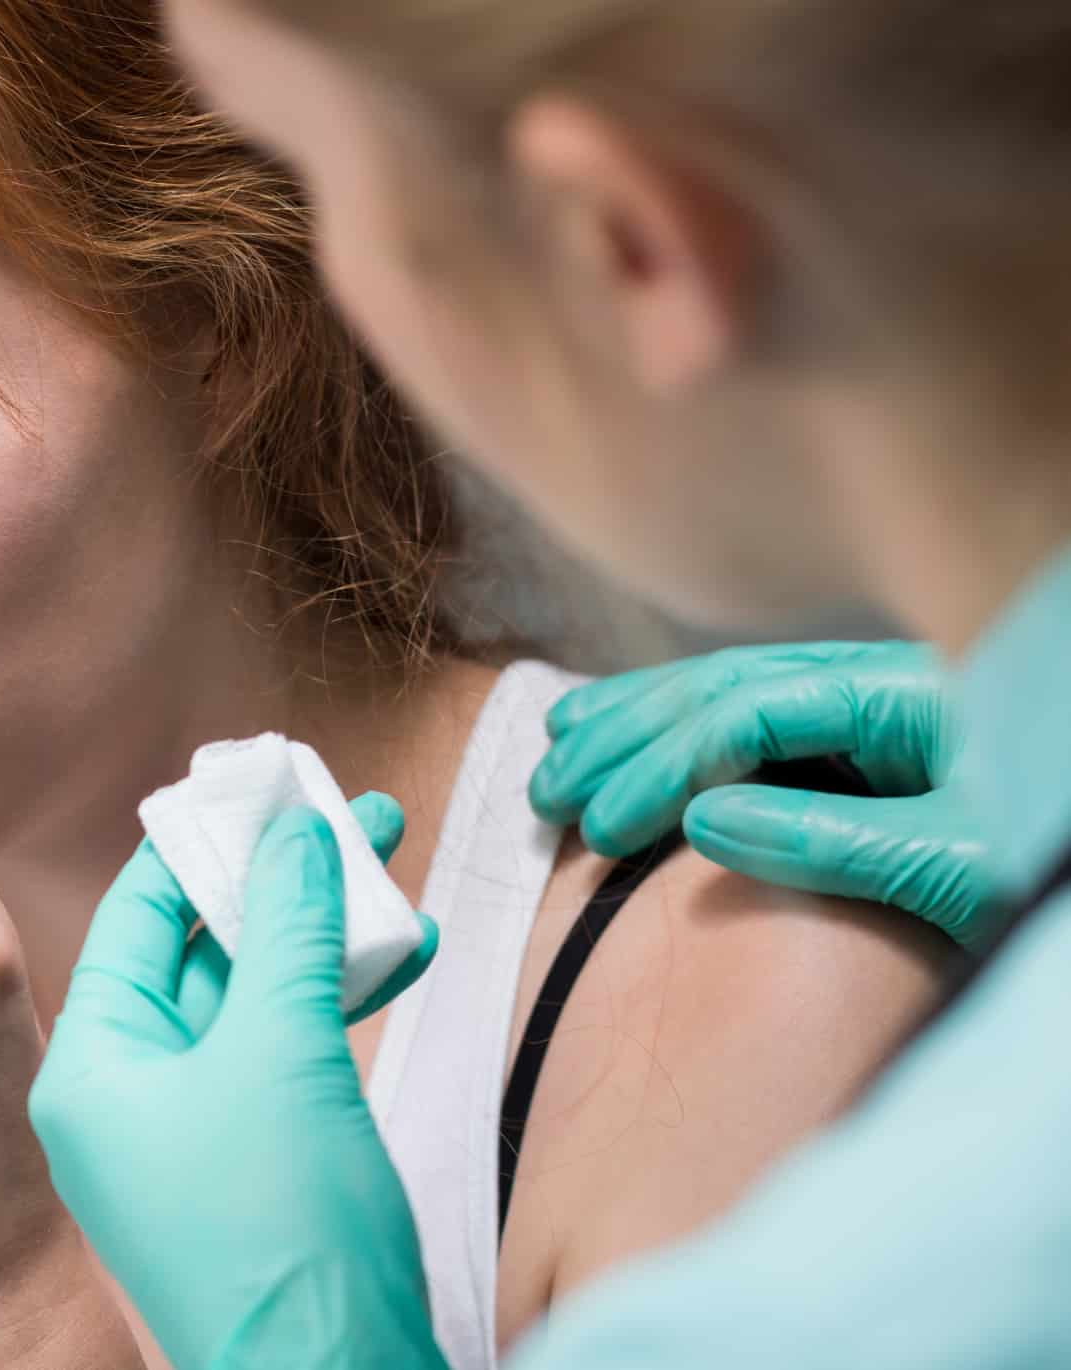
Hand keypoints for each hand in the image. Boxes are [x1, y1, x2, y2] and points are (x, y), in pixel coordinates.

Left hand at [29, 796, 446, 1369]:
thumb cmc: (280, 1240)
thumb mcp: (283, 1053)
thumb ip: (287, 930)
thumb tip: (292, 834)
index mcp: (96, 1068)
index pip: (138, 918)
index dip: (202, 840)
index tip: (258, 780)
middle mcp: (131, 1098)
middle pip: (201, 949)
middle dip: (277, 876)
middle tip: (341, 807)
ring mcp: (196, 1135)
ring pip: (257, 996)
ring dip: (322, 928)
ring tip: (385, 851)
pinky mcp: (261, 1164)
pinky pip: (291, 1052)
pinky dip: (341, 998)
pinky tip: (401, 947)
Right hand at [529, 640, 994, 947]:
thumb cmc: (1046, 850)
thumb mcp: (952, 865)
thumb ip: (829, 841)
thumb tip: (700, 818)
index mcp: (900, 696)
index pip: (746, 711)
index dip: (664, 765)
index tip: (603, 827)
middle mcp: (868, 680)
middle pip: (714, 685)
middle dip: (622, 741)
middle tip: (548, 798)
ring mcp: (857, 699)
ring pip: (715, 687)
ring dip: (628, 723)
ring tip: (551, 759)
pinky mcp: (849, 730)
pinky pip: (737, 709)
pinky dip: (664, 723)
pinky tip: (606, 727)